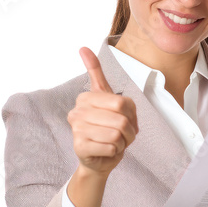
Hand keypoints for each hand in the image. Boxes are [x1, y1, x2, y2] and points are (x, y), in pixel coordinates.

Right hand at [67, 47, 138, 177]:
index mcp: (86, 98)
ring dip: (123, 142)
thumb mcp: (107, 97)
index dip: (131, 115)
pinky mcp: (79, 147)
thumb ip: (95, 72)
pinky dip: (116, 151)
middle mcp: (77, 112)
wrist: (100, 159)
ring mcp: (76, 130)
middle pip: (121, 119)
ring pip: (117, 134)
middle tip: (122, 135)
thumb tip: (83, 48)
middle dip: (129, 130)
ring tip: (115, 142)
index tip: (123, 118)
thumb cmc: (107, 127)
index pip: (121, 103)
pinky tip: (107, 151)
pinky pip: (111, 147)